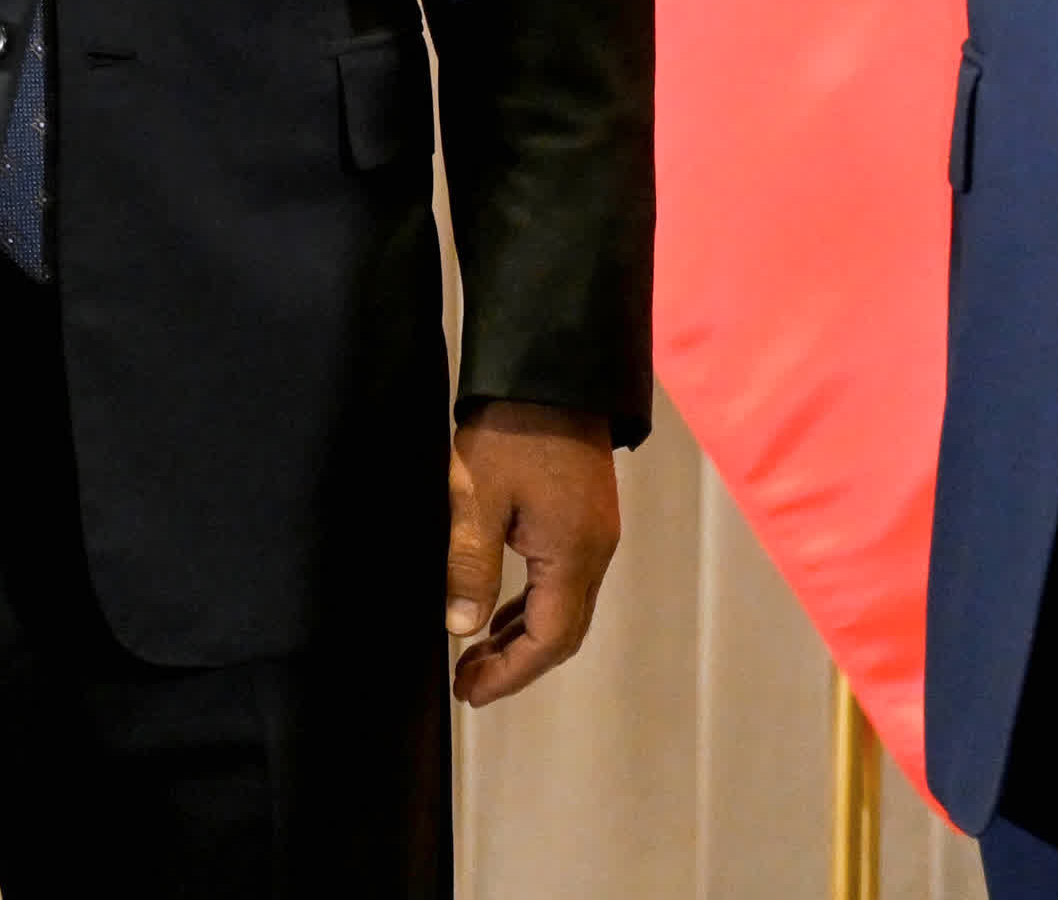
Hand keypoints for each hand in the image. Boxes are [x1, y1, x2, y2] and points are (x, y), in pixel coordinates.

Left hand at [447, 403, 620, 704]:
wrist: (551, 367)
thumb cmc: (512, 429)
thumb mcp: (477, 498)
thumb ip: (470, 566)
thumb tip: (462, 629)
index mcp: (574, 554)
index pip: (550, 641)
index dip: (510, 675)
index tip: (469, 690)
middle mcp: (595, 550)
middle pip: (563, 631)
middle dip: (516, 664)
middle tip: (467, 681)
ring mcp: (595, 531)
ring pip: (565, 606)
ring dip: (524, 634)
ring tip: (476, 653)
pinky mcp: (586, 514)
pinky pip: (564, 577)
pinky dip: (533, 603)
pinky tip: (500, 606)